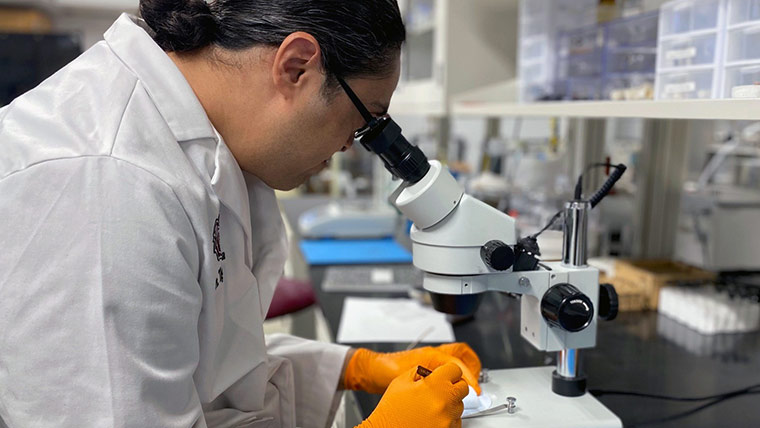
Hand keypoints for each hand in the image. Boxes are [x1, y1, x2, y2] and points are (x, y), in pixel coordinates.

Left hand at [344, 343, 481, 393]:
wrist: (372, 370)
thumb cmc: (385, 370)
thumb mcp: (407, 376)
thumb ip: (426, 380)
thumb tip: (443, 389)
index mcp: (430, 354)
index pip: (457, 362)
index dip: (468, 377)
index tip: (474, 389)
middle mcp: (433, 354)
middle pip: (461, 352)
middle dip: (473, 366)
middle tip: (476, 382)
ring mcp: (431, 359)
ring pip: (456, 357)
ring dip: (465, 367)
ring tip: (468, 383)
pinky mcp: (427, 366)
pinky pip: (448, 364)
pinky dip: (455, 372)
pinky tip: (452, 385)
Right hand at [357, 363, 468, 427]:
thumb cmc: (390, 410)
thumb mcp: (401, 381)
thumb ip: (420, 372)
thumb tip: (432, 372)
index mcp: (436, 384)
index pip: (455, 369)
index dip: (447, 371)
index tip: (444, 374)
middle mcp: (446, 401)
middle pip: (462, 387)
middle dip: (452, 386)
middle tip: (439, 389)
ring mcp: (448, 419)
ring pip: (460, 405)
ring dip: (450, 403)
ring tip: (432, 405)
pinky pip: (456, 421)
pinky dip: (448, 418)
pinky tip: (433, 417)